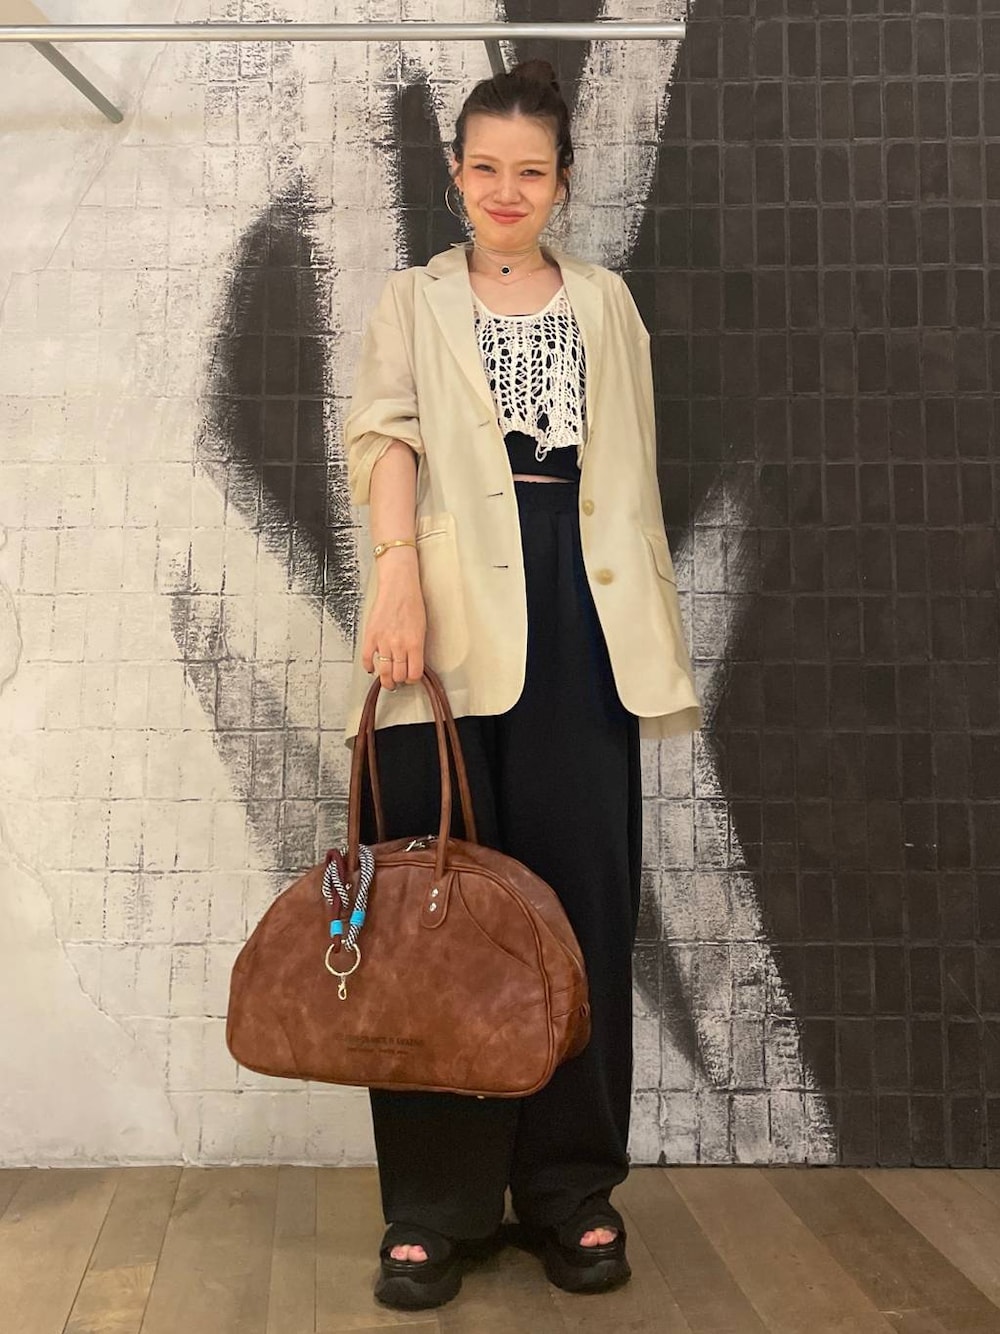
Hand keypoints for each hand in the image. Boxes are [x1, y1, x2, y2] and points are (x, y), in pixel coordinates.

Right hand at [361, 553, 425, 690]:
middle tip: (398, 681)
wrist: (398, 587)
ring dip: (386, 680)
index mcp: (415, 644)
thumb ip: (417, 648)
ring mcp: (383, 641)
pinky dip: (369, 667)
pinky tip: (371, 668)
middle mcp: (399, 645)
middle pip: (399, 675)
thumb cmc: (412, 604)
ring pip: (384, 672)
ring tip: (387, 681)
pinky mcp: (370, 636)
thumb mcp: (422, 629)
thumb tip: (412, 663)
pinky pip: (367, 659)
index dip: (413, 679)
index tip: (411, 678)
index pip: (414, 673)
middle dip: (399, 681)